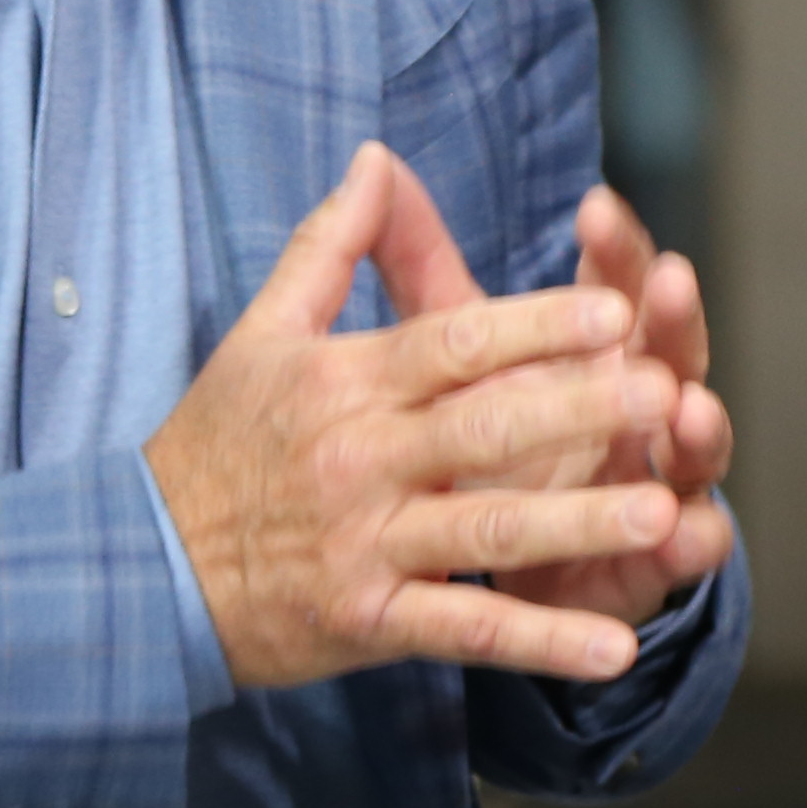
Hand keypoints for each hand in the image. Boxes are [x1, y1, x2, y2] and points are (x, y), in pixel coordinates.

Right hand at [140, 143, 691, 687]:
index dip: (534, 327)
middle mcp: (358, 460)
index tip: (611, 311)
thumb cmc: (212, 444)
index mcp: (342, 383)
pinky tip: (614, 649)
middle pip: (483, 429)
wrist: (141, 571)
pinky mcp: (368, 621)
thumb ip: (329, 246)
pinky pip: (466, 632)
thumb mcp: (260, 334)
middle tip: (665, 393)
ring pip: (486, 529)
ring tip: (664, 513)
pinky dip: (541, 644)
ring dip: (579, 524)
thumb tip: (375, 158)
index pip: (452, 344)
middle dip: (578, 411)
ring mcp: (365, 544)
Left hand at [376, 185, 735, 641]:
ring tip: (691, 408)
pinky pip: (678, 551)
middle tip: (671, 280)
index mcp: (597, 349)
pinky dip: (690, 543)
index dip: (610, 246)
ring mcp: (654, 481)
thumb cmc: (489, 440)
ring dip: (699, 428)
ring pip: (691, 449)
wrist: (511, 564)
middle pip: (668, 353)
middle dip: (671, 318)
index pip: (614, 282)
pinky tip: (694, 532)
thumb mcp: (454, 354)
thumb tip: (376, 165)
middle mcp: (639, 408)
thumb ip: (423, 267)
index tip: (593, 206)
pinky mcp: (650, 559)